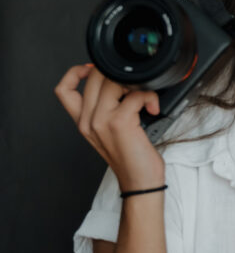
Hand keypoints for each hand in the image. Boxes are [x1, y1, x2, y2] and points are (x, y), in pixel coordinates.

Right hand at [54, 63, 165, 192]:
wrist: (140, 182)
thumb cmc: (131, 159)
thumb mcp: (109, 133)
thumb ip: (105, 110)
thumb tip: (118, 84)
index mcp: (83, 122)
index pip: (63, 90)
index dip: (75, 72)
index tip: (92, 70)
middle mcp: (88, 121)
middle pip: (93, 77)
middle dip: (116, 74)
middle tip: (131, 88)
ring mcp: (101, 120)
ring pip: (113, 81)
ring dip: (134, 84)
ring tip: (143, 99)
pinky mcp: (120, 122)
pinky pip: (136, 95)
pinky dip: (149, 97)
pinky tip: (153, 108)